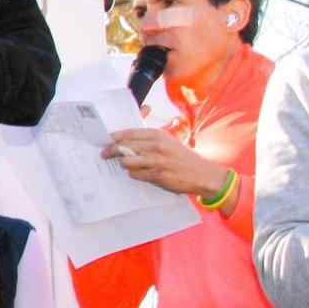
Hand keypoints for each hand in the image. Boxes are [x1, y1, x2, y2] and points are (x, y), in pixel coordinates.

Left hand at [104, 125, 226, 198]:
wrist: (203, 174)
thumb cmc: (182, 157)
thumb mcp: (168, 141)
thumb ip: (149, 138)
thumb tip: (125, 137)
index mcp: (158, 134)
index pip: (129, 133)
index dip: (114, 137)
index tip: (106, 140)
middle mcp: (156, 146)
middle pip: (124, 146)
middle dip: (111, 151)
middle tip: (105, 155)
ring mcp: (157, 161)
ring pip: (127, 160)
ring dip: (124, 163)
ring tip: (126, 164)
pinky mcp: (157, 175)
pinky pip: (135, 174)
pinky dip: (134, 174)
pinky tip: (139, 173)